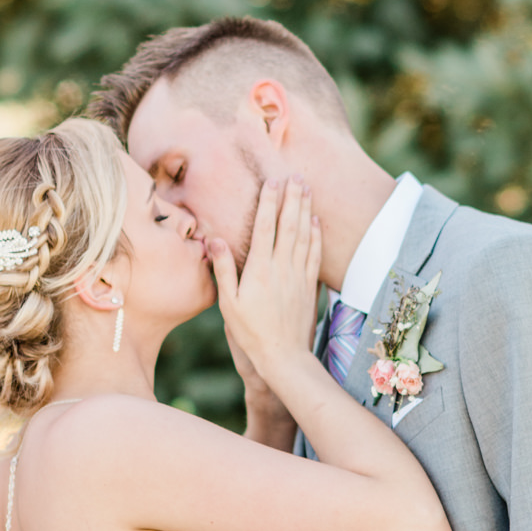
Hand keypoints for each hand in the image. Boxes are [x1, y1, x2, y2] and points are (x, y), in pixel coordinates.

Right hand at [210, 180, 320, 389]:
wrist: (283, 355)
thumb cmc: (250, 332)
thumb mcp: (228, 303)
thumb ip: (223, 269)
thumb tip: (215, 239)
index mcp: (259, 269)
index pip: (264, 228)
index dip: (268, 202)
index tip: (271, 181)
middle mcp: (281, 268)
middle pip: (288, 225)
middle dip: (291, 198)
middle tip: (295, 175)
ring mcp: (298, 275)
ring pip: (304, 235)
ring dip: (305, 209)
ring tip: (306, 188)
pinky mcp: (309, 285)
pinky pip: (314, 254)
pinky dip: (316, 235)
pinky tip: (316, 221)